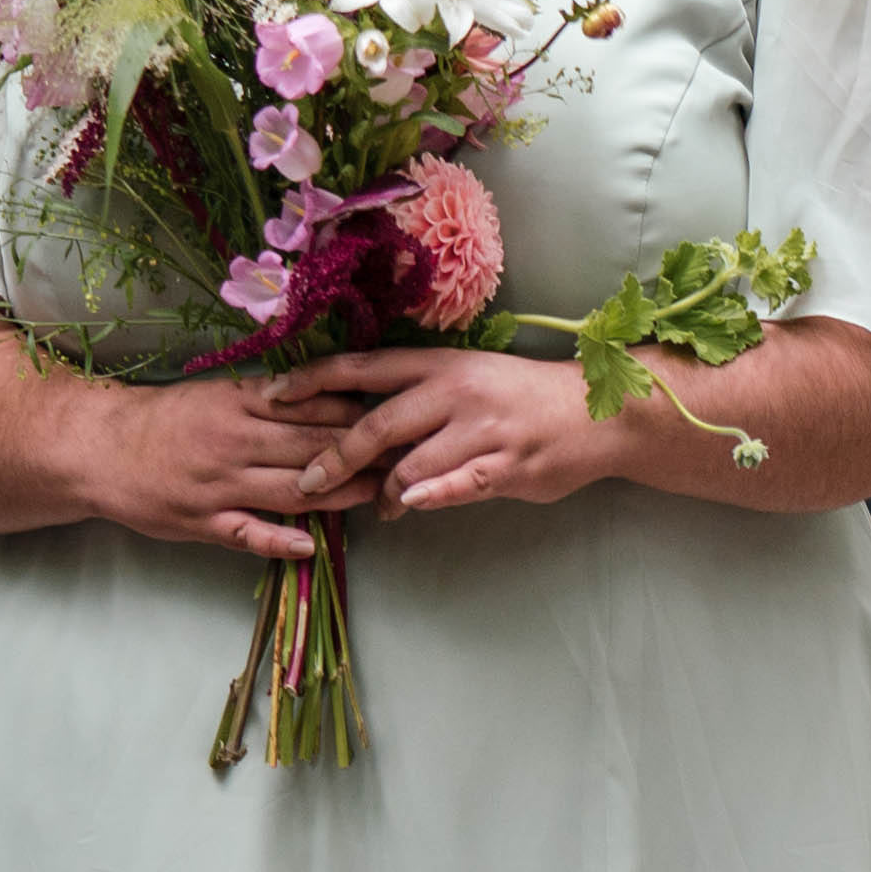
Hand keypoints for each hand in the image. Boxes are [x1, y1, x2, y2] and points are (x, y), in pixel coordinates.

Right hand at [86, 369, 382, 561]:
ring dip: (338, 494)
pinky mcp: (201, 521)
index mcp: (238, 403)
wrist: (99, 448)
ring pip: (289, 488)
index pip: (309, 405)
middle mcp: (233, 440)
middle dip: (361, 453)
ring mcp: (218, 484)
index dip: (355, 412)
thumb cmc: (164, 420)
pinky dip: (279, 538)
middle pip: (310, 446)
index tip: (393, 415)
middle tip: (405, 456)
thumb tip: (324, 393)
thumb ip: (265, 399)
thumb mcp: (215, 394)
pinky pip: (246, 532)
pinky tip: (311, 543)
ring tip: (377, 496)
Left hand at [298, 345, 633, 518]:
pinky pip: (457, 486)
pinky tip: (408, 507)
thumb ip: (420, 401)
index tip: (273, 394)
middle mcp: (457, 392)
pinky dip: (428, 497)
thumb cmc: (524, 399)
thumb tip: (364, 430)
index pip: (365, 367)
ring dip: (384, 491)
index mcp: (442, 364)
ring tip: (380, 505)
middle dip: (333, 456)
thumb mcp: (470, 381)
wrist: (597, 412)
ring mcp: (483, 430)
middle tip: (305, 482)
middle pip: (377, 423)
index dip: (315, 379)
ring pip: (410, 464)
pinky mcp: (507, 466)